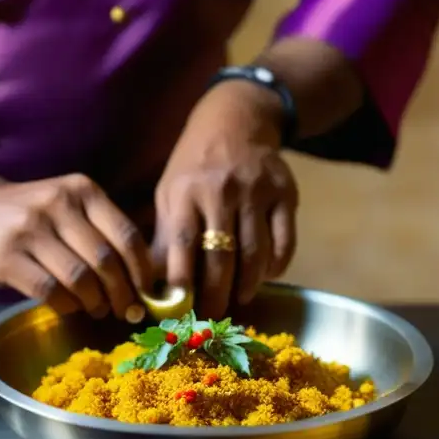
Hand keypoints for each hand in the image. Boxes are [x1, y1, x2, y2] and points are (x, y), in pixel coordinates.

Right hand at [0, 174, 151, 317]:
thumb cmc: (24, 214)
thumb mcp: (64, 204)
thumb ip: (97, 229)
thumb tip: (139, 278)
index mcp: (81, 190)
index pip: (126, 234)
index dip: (142, 270)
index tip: (147, 292)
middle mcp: (58, 204)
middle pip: (106, 260)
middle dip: (122, 293)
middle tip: (125, 310)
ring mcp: (30, 229)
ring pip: (80, 279)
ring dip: (94, 302)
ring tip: (96, 309)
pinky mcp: (6, 256)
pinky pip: (50, 291)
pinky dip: (65, 306)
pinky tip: (67, 306)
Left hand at [154, 81, 298, 317]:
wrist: (236, 120)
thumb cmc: (194, 166)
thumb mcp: (169, 192)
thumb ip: (164, 237)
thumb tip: (152, 286)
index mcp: (186, 193)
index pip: (183, 244)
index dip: (182, 281)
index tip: (180, 311)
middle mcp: (221, 191)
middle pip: (221, 256)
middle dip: (216, 294)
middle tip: (213, 318)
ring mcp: (257, 192)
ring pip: (255, 253)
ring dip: (247, 285)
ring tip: (238, 299)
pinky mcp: (285, 193)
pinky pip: (284, 242)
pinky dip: (275, 266)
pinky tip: (264, 276)